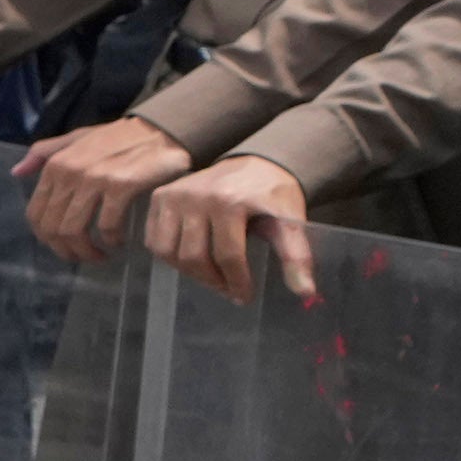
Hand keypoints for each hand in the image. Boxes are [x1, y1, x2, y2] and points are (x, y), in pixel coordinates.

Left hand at [8, 115, 196, 265]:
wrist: (158, 128)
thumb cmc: (117, 137)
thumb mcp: (76, 138)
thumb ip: (44, 153)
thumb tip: (16, 172)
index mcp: (56, 165)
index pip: (36, 214)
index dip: (46, 239)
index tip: (62, 246)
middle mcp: (70, 172)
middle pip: (53, 228)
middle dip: (67, 251)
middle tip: (84, 257)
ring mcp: (94, 179)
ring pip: (74, 231)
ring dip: (87, 252)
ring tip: (101, 254)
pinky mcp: (121, 186)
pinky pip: (107, 226)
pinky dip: (112, 240)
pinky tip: (119, 241)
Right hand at [139, 155, 320, 309]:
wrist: (257, 163)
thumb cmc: (274, 195)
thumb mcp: (291, 222)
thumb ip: (296, 257)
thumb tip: (305, 292)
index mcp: (230, 201)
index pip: (227, 256)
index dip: (237, 283)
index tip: (244, 297)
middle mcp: (197, 196)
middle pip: (194, 257)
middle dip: (213, 281)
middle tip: (228, 288)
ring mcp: (175, 195)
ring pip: (169, 252)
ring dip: (189, 272)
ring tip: (210, 275)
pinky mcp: (162, 196)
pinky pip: (155, 239)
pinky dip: (169, 255)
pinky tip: (190, 258)